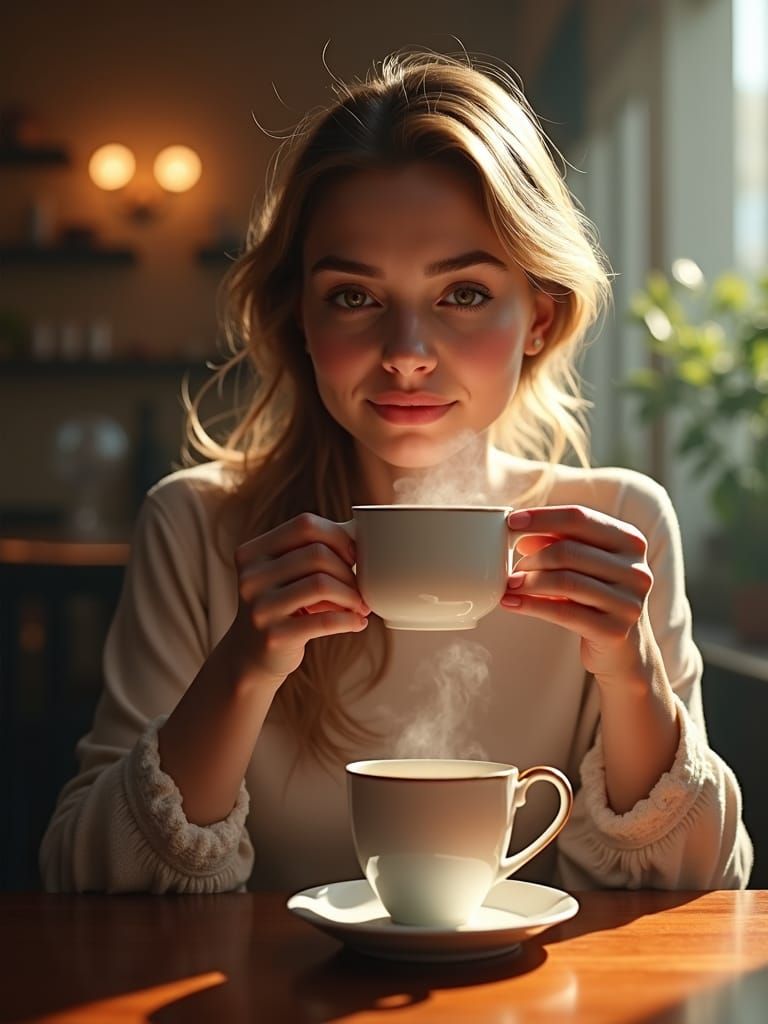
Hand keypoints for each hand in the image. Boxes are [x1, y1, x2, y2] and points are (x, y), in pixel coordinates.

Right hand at [222, 512, 368, 687]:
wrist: (251, 656)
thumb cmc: (282, 605)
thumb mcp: (285, 573)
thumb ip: (313, 548)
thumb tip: (360, 530)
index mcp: (252, 553)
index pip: (305, 525)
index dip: (337, 536)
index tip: (353, 556)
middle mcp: (251, 577)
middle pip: (317, 554)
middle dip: (348, 571)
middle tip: (359, 588)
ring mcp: (260, 608)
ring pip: (322, 584)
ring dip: (352, 595)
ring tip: (360, 605)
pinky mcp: (275, 637)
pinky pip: (325, 620)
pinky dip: (350, 620)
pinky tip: (358, 623)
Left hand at [502, 506, 654, 683]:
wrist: (624, 648)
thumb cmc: (596, 596)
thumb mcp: (584, 563)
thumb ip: (559, 540)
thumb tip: (520, 528)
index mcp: (630, 541)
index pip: (580, 517)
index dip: (542, 518)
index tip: (512, 522)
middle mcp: (636, 569)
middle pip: (569, 551)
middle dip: (533, 558)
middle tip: (513, 568)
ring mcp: (628, 601)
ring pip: (565, 581)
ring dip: (529, 582)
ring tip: (510, 585)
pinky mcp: (615, 630)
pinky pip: (564, 612)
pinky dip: (531, 605)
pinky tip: (512, 603)